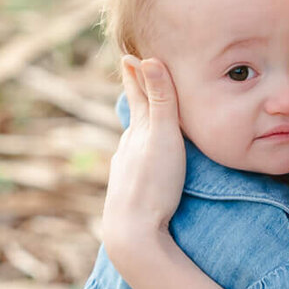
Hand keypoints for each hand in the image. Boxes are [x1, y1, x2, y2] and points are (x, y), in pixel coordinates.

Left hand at [100, 57, 186, 273]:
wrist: (132, 235)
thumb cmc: (153, 185)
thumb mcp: (163, 137)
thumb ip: (161, 100)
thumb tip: (147, 58)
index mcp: (137, 131)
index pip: (137, 94)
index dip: (136, 73)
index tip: (130, 53)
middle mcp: (127, 148)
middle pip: (133, 115)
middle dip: (136, 95)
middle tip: (133, 74)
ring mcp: (125, 171)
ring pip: (132, 141)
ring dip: (139, 126)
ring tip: (142, 116)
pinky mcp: (128, 193)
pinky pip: (134, 164)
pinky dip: (139, 152)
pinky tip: (140, 161)